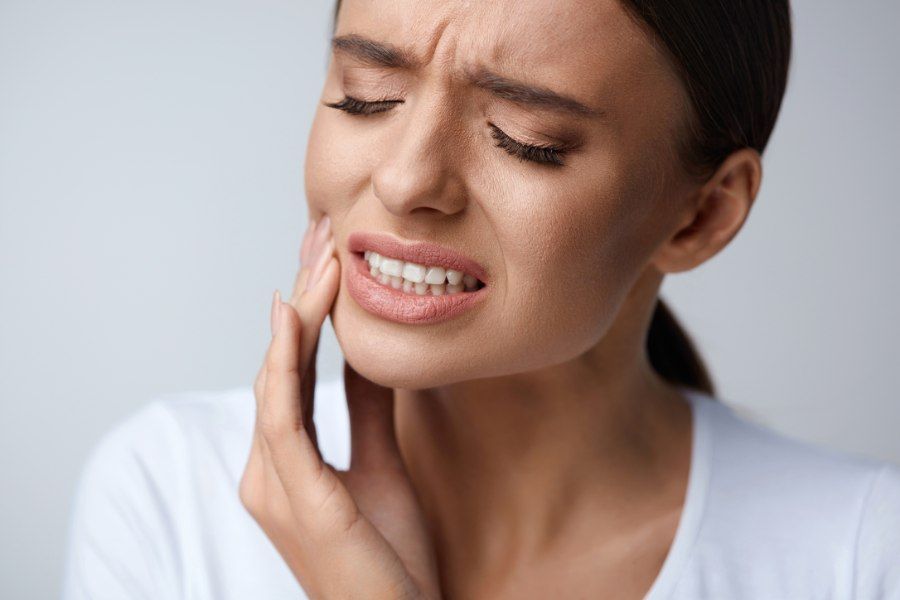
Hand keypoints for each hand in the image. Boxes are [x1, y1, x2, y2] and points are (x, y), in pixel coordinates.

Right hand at [239, 215, 441, 599]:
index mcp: (285, 465)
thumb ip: (365, 413)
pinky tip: (294, 314)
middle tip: (321, 235)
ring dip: (298, 314)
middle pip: (278, 365)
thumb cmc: (388, 559)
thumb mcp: (381, 467)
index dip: (306, 314)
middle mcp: (267, 470)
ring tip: (321, 256)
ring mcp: (273, 486)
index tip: (327, 260)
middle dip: (301, 298)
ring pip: (276, 379)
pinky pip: (284, 415)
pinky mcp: (297, 500)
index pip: (291, 373)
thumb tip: (368, 355)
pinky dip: (285, 360)